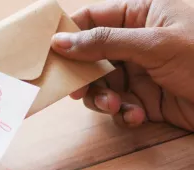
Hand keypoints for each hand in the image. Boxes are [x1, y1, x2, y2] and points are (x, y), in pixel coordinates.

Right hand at [51, 0, 193, 130]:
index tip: (52, 52)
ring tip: (116, 106)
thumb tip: (61, 41)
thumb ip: (105, 41)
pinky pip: (119, 106)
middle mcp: (132, 45)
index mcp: (136, 17)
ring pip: (101, 86)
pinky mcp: (141, 99)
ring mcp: (135, 73)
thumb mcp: (154, 43)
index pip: (92, 20)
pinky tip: (136, 116)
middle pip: (91, 58)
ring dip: (103, 99)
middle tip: (78, 91)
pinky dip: (123, 113)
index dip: (69, 34)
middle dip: (85, 76)